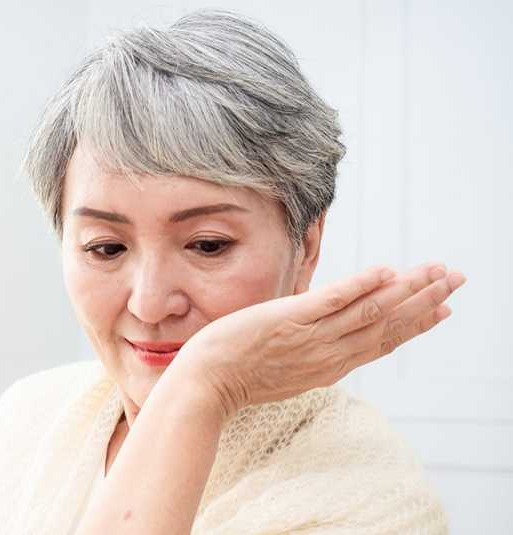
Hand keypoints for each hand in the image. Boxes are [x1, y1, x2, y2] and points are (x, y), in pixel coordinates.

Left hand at [172, 262, 465, 418]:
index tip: (444, 310)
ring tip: (435, 270)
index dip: (415, 325)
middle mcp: (328, 354)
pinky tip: (386, 271)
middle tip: (456, 279)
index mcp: (329, 366)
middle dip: (425, 301)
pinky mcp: (287, 321)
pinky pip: (331, 302)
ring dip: (406, 289)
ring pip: (369, 311)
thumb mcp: (284, 368)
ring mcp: (309, 338)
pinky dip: (360, 286)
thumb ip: (309, 351)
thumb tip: (323, 333)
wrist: (203, 387)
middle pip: (386, 325)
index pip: (382, 343)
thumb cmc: (236, 374)